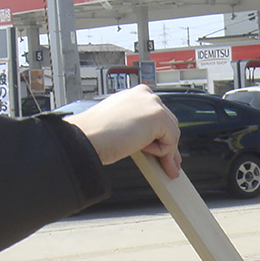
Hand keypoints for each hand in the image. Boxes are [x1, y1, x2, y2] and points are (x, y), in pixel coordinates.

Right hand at [65, 85, 181, 176]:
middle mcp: (145, 95)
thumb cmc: (96, 133)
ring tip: (157, 165)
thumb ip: (140, 128)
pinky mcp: (158, 116)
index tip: (164, 152)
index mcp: (135, 95)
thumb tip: (156, 142)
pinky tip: (144, 151)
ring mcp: (153, 103)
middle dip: (169, 146)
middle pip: (169, 124)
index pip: (157, 116)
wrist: (87, 136)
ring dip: (164, 152)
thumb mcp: (122, 125)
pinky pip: (170, 142)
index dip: (161, 136)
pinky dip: (161, 153)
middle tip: (169, 166)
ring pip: (172, 134)